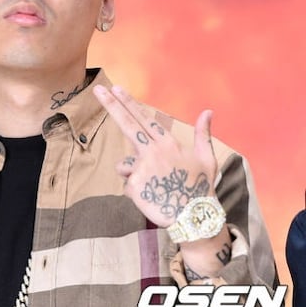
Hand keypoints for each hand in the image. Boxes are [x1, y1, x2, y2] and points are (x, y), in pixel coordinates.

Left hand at [93, 85, 217, 228]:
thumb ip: (202, 134)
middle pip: (127, 124)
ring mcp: (141, 167)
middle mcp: (152, 151)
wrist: (194, 218)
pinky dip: (136, 191)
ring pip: (124, 164)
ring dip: (132, 173)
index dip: (129, 103)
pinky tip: (151, 198)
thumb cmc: (201, 188)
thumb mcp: (206, 158)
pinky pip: (127, 184)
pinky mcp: (133, 185)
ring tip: (153, 187)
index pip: (144, 118)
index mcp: (168, 143)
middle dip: (111, 105)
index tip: (115, 88)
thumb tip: (208, 111)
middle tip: (97, 89)